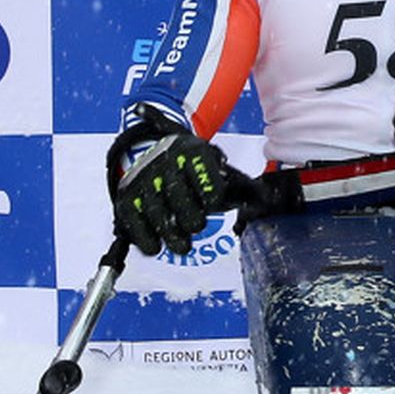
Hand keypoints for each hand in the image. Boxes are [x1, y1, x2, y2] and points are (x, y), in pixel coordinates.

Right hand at [108, 119, 239, 256]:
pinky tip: (156, 245)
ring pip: (162, 220)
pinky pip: (137, 226)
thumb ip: (244, 187)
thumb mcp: (218, 168)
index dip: (213, 201)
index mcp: (194, 153)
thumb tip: (267, 203)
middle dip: (194, 222)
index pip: (211, 189)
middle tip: (195, 223)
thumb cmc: (193, 167)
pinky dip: (148, 241)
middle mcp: (166, 163)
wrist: (152, 148)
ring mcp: (144, 181)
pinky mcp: (127, 197)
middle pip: (186, 209)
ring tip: (181, 244)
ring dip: (174, 238)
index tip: (211, 202)